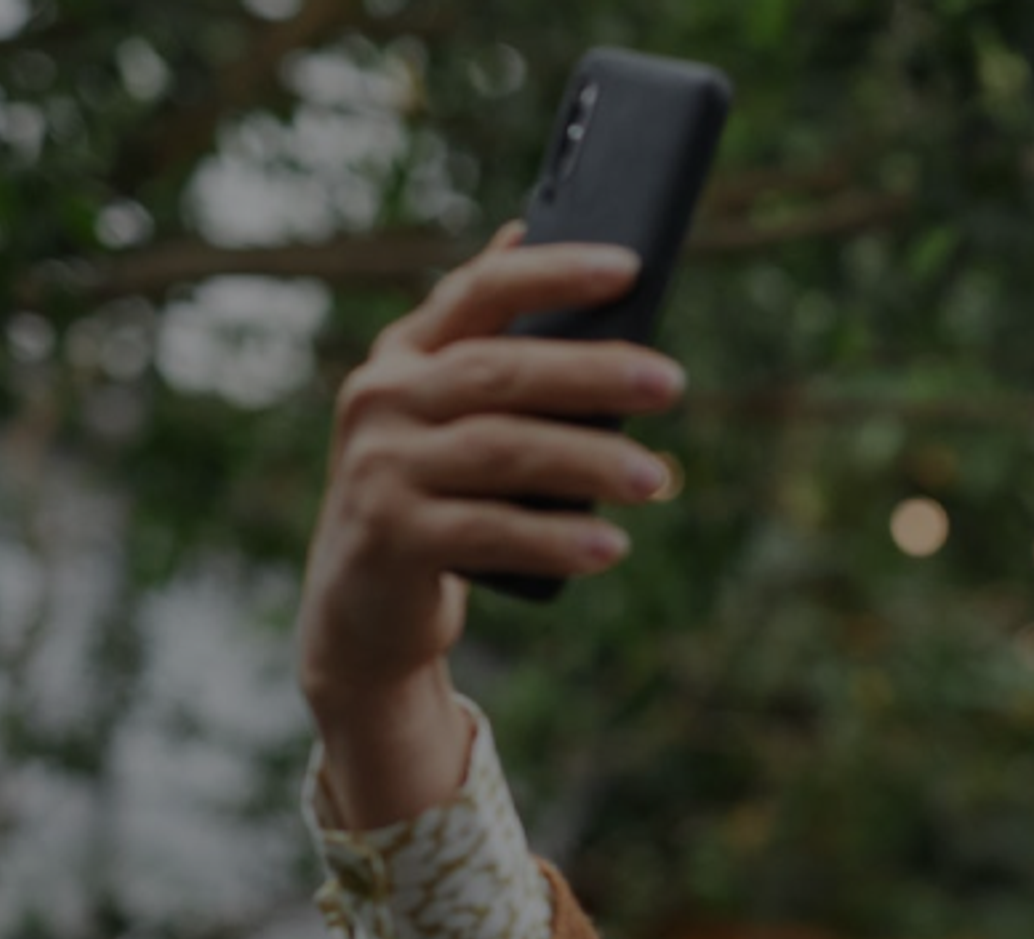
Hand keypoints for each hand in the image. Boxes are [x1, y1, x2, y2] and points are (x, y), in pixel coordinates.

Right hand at [297, 225, 686, 826]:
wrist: (362, 607)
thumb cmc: (434, 496)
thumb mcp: (450, 418)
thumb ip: (489, 347)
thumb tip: (527, 236)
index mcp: (405, 354)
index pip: (479, 293)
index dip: (552, 275)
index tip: (627, 267)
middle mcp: (382, 399)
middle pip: (499, 373)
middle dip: (591, 374)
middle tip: (671, 383)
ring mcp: (380, 467)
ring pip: (500, 451)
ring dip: (586, 462)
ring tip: (654, 478)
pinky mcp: (391, 537)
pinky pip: (487, 531)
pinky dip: (553, 539)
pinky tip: (608, 546)